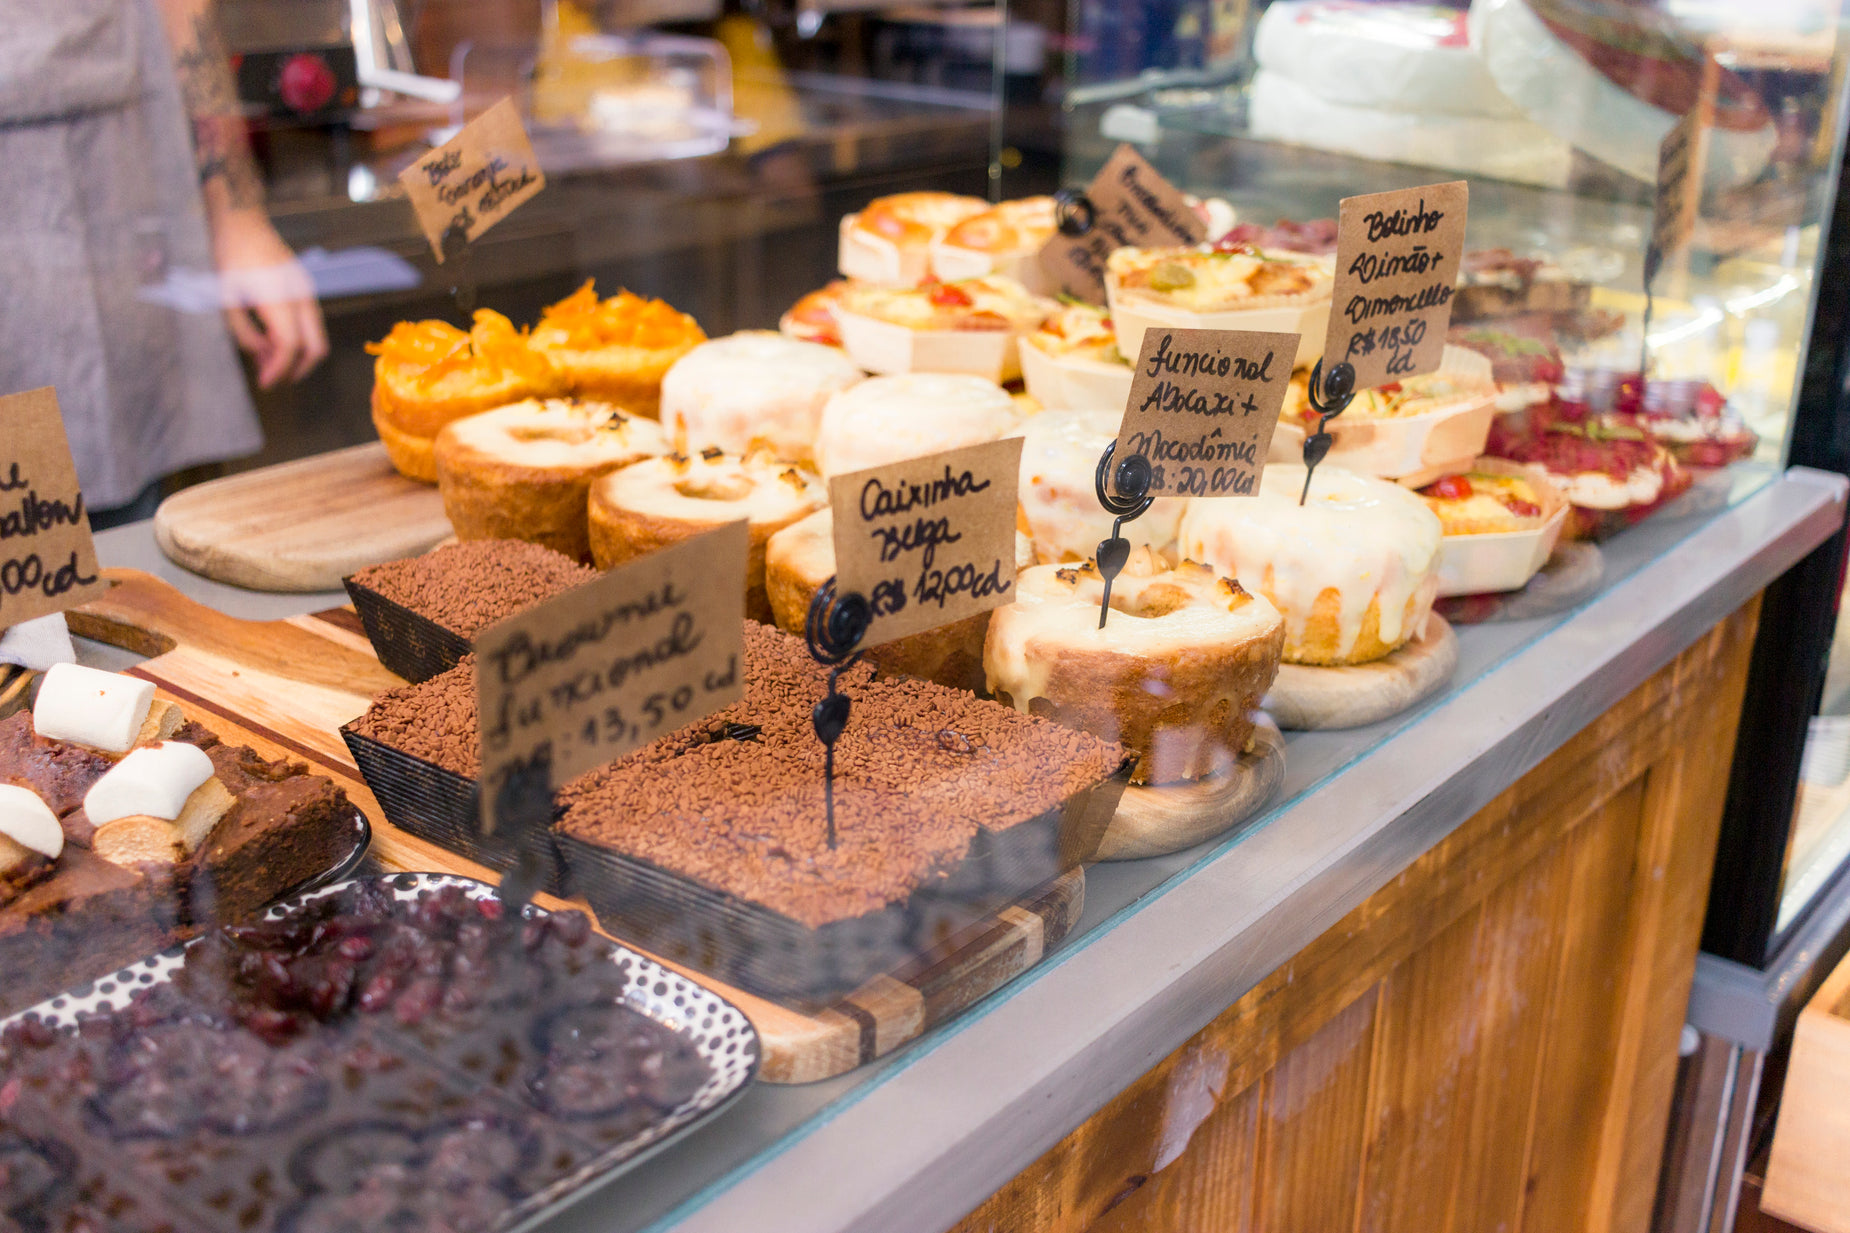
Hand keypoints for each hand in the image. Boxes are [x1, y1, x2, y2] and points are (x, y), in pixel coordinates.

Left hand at [210, 208, 328, 387]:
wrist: (242, 221)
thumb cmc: (229, 254)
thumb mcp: (225, 296)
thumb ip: (242, 330)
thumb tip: (259, 353)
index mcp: (279, 298)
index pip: (290, 345)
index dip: (279, 368)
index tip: (265, 382)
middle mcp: (300, 297)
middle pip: (315, 347)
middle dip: (297, 369)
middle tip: (273, 377)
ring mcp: (306, 292)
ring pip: (315, 337)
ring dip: (295, 353)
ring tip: (265, 355)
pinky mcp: (305, 288)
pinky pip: (309, 323)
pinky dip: (295, 337)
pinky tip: (270, 337)